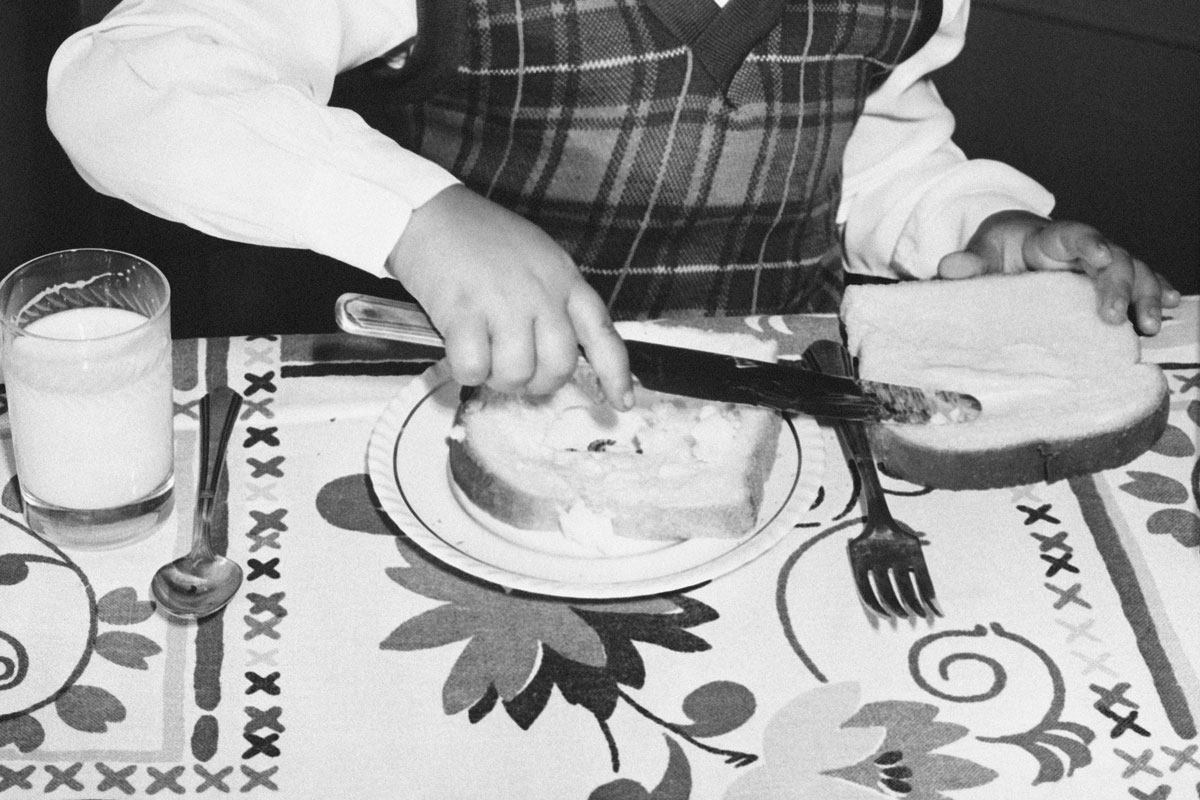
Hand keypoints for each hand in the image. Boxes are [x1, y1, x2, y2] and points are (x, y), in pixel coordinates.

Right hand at [386, 185, 632, 407]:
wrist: (428, 212)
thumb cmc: (479, 237)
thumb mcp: (538, 257)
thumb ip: (554, 299)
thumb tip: (551, 352)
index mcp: (564, 278)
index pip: (603, 333)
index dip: (616, 374)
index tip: (621, 402)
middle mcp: (541, 292)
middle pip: (558, 366)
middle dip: (537, 383)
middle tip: (515, 371)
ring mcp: (504, 302)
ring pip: (517, 374)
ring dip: (498, 378)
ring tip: (484, 355)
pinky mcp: (464, 311)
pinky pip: (474, 368)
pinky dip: (466, 370)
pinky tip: (459, 350)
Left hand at [937, 210, 1180, 333]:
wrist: (1013, 248)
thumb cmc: (998, 252)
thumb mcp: (981, 253)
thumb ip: (968, 263)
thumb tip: (948, 268)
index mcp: (1049, 238)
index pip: (1072, 234)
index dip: (1088, 242)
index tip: (1099, 255)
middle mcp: (1083, 249)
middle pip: (1112, 258)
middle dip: (1119, 285)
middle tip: (1113, 318)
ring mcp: (1101, 266)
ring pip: (1134, 272)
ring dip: (1146, 296)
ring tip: (1148, 326)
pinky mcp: (1110, 283)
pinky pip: (1141, 284)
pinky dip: (1157, 293)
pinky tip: (1171, 308)